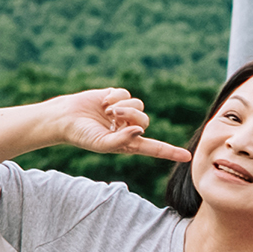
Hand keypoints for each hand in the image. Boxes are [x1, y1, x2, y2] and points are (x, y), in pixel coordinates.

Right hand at [48, 87, 189, 162]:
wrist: (65, 118)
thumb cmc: (82, 135)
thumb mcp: (102, 143)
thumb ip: (123, 140)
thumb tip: (141, 130)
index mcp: (129, 143)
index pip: (154, 148)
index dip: (170, 152)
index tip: (187, 157)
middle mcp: (129, 128)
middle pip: (144, 119)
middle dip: (130, 115)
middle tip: (113, 115)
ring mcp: (123, 112)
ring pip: (138, 105)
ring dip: (123, 106)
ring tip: (107, 110)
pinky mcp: (116, 97)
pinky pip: (126, 93)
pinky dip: (115, 96)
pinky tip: (103, 101)